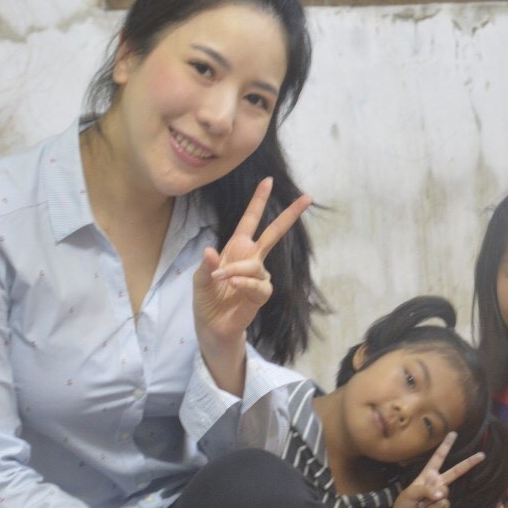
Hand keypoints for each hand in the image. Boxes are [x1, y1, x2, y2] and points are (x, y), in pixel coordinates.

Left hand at [193, 177, 311, 345]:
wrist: (212, 325)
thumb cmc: (207, 299)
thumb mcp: (199, 279)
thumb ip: (205, 265)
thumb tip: (210, 251)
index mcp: (237, 248)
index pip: (251, 220)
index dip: (258, 201)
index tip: (268, 181)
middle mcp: (251, 258)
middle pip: (274, 233)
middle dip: (290, 215)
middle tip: (307, 197)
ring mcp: (258, 276)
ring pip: (256, 265)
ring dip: (237, 269)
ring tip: (221, 277)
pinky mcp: (260, 294)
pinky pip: (259, 284)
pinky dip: (245, 282)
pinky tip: (233, 284)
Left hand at [391, 432, 485, 507]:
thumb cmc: (404, 506)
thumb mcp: (409, 494)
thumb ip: (426, 490)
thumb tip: (442, 494)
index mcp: (426, 475)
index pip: (437, 457)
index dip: (445, 446)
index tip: (453, 434)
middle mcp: (436, 483)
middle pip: (455, 471)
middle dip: (468, 463)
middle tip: (482, 455)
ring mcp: (441, 495)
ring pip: (444, 491)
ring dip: (431, 498)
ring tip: (421, 504)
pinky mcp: (444, 507)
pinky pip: (443, 504)